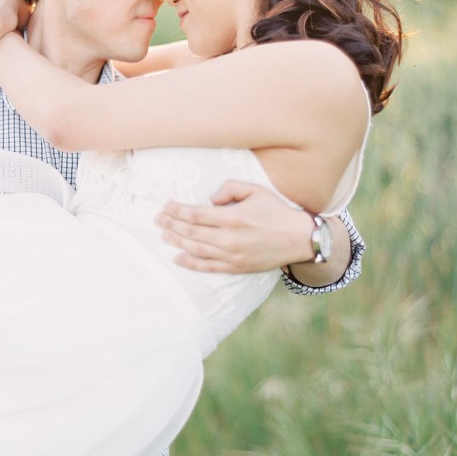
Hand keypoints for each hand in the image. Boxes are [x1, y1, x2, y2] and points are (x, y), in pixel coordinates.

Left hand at [155, 180, 317, 273]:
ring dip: (177, 241)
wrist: (298, 239)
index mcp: (232, 217)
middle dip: (171, 224)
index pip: (195, 214)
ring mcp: (231, 255)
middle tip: (158, 219)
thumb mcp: (255, 190)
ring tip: (164, 234)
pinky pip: (207, 267)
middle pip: (191, 232)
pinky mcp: (235, 267)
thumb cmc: (276, 212)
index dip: (177, 210)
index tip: (166, 205)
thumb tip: (210, 198)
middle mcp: (229, 238)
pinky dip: (190, 263)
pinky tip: (177, 257)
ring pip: (195, 249)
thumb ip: (230, 188)